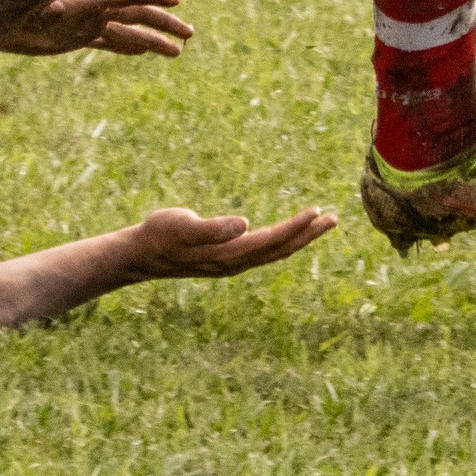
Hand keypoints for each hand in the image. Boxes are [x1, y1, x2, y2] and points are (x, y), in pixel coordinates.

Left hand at [2, 0, 193, 57]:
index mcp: (86, 2)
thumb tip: (56, 11)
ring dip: (152, 40)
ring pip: (128, 31)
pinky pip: (110, 43)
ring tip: (178, 52)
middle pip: (136, 14)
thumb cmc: (11, 14)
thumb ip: (46, 10)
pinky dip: (128, 46)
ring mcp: (86, 24)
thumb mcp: (31, 13)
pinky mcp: (77, 37)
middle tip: (190, 33)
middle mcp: (92, 11)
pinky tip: (143, 51)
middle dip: (163, 22)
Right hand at [122, 206, 336, 280]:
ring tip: (319, 223)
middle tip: (334, 219)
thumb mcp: (182, 224)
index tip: (317, 211)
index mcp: (228, 254)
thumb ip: (212, 226)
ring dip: (298, 239)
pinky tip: (285, 234)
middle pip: (280, 250)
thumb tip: (245, 224)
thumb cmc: (159, 234)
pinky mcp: (226, 259)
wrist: (141, 255)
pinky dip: (281, 241)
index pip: (271, 240)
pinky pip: (263, 252)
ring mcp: (231, 264)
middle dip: (308, 235)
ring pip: (274, 252)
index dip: (295, 227)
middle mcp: (235, 263)